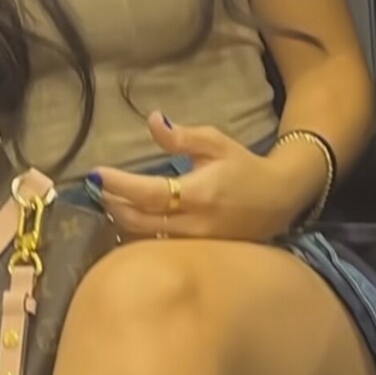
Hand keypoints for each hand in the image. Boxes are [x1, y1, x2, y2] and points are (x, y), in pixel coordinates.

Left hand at [87, 112, 297, 242]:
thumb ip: (182, 137)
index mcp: (199, 193)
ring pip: (145, 238)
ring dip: (122, 220)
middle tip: (97, 186)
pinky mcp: (197, 254)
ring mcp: (195, 244)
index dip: (118, 184)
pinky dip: (138, 233)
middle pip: (139, 221)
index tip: (95, 172)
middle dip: (112, 203)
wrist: (280, 200)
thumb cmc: (245, 167)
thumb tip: (152, 120)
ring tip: (108, 200)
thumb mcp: (217, 143)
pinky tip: (129, 219)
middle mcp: (194, 224)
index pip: (148, 193)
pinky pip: (159, 247)